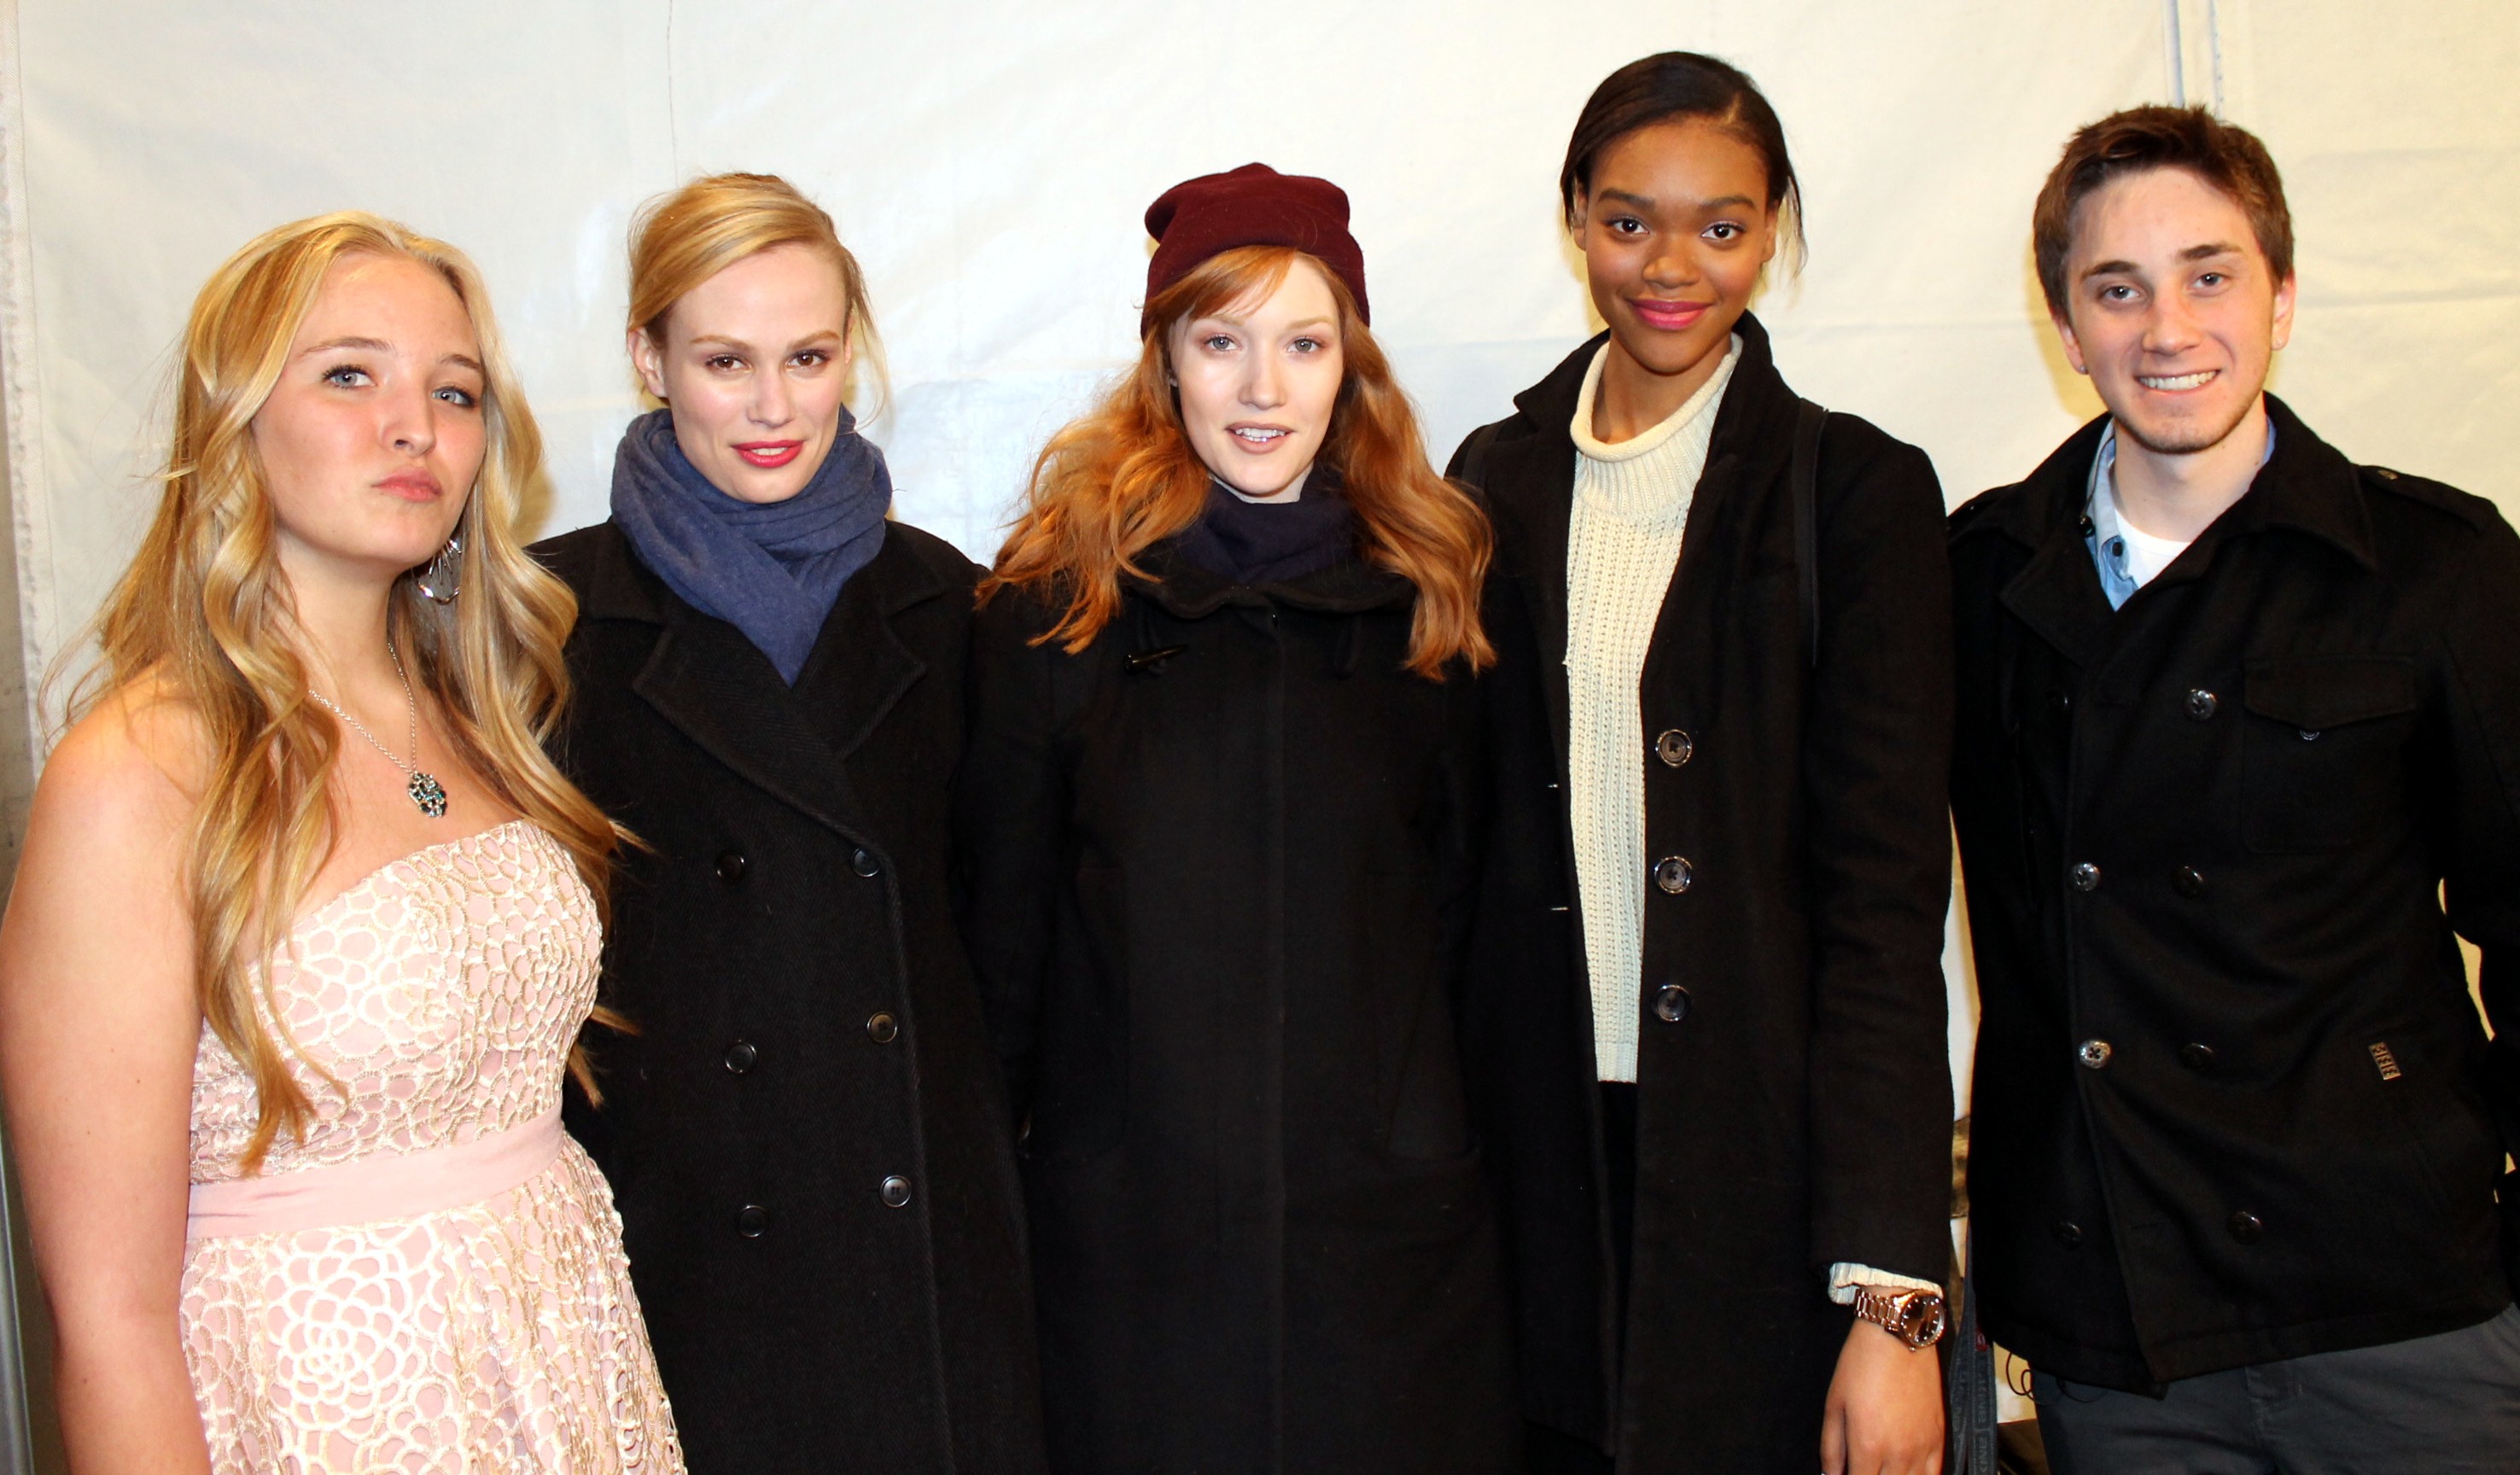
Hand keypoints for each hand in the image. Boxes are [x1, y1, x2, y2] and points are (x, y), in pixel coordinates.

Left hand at [1820, 1318, 1943, 1474]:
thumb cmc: (1862, 1365)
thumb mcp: (1834, 1405)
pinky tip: (1905, 1471)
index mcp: (1868, 1445)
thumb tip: (1831, 1474)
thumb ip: (1831, 1448)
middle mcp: (1898, 1453)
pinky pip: (1934, 1474)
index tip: (1845, 1474)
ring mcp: (1922, 1448)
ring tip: (1880, 1468)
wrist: (1897, 1337)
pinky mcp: (1938, 1438)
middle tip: (1861, 1466)